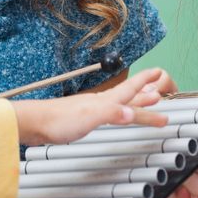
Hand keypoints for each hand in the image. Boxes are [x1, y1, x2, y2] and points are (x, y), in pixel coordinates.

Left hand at [11, 67, 167, 145]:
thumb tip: (133, 113)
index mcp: (106, 100)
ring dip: (137, 102)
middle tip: (162, 89)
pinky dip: (121, 112)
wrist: (35, 123)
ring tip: (149, 100)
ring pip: (122, 104)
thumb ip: (112, 114)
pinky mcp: (85, 119)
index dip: (146, 83)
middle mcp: (102, 102)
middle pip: (130, 95)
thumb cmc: (58, 120)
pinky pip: (111, 113)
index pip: (131, 89)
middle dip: (148, 92)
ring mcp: (93, 110)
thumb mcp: (90, 117)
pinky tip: (116, 114)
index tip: (161, 74)